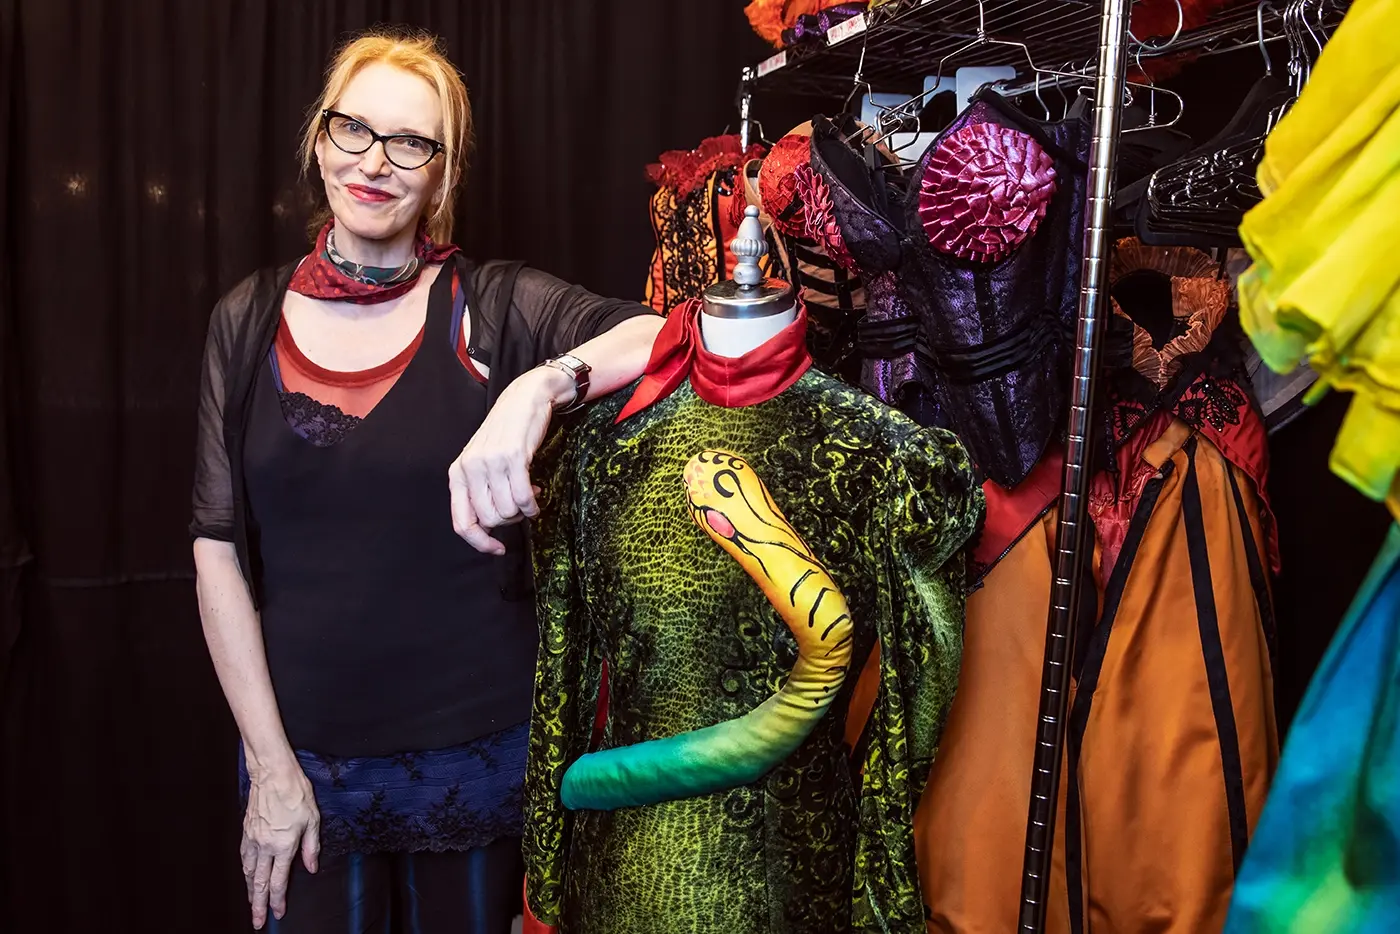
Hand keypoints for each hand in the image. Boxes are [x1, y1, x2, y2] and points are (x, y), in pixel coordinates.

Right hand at [241, 763, 318, 928]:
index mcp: (283, 845)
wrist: (273, 773)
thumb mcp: (313, 819)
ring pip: (248, 871)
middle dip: (257, 904)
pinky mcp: (246, 830)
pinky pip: (244, 856)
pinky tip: (246, 875)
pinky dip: (245, 871)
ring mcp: (253, 838)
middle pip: (258, 882)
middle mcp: (265, 845)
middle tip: (256, 921)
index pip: (278, 881)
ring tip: (251, 903)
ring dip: (249, 890)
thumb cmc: (295, 792)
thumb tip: (311, 868)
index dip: (278, 900)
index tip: (278, 913)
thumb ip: (312, 847)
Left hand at [449, 365, 571, 553]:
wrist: (525, 399)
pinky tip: (537, 494)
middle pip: (490, 520)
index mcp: (457, 473)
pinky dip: (533, 505)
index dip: (479, 542)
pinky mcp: (514, 457)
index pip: (462, 522)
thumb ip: (479, 491)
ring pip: (508, 512)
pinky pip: (523, 499)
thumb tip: (489, 528)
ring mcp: (491, 462)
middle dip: (508, 520)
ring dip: (523, 510)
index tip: (497, 549)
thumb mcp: (481, 462)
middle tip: (518, 506)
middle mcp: (470, 468)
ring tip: (528, 494)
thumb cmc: (504, 434)